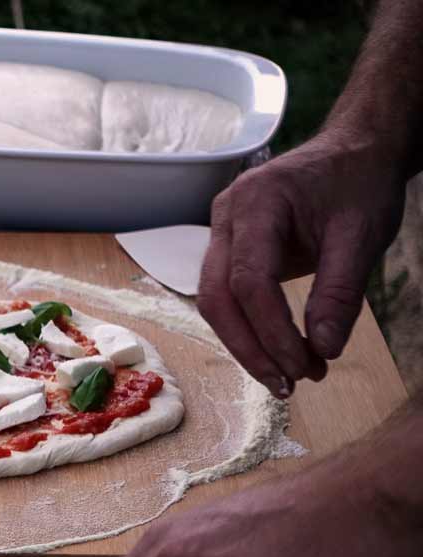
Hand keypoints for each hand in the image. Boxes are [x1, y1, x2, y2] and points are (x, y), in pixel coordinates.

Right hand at [198, 128, 407, 396]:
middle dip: (249, 348)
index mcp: (256, 202)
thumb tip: (323, 349)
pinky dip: (249, 327)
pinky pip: (226, 295)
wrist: (355, 150)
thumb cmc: (359, 183)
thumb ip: (340, 292)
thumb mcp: (363, 235)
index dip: (271, 331)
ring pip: (214, 302)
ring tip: (289, 375)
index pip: (249, 281)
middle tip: (288, 385)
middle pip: (216, 297)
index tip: (304, 367)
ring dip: (247, 344)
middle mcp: (226, 217)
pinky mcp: (229, 247)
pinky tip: (278, 350)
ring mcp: (221, 231)